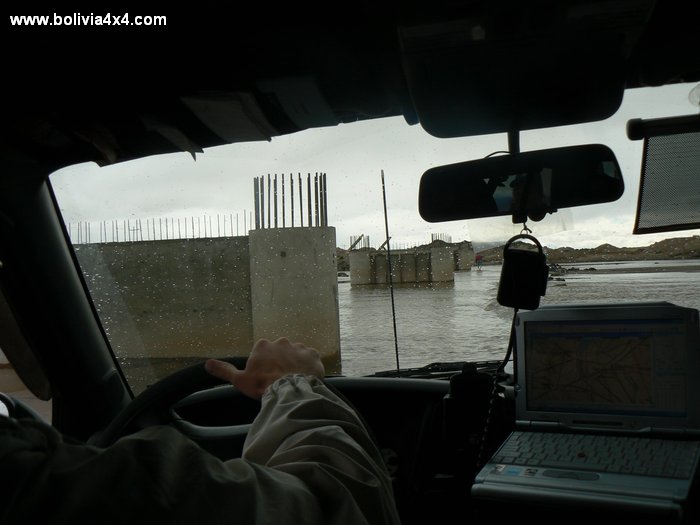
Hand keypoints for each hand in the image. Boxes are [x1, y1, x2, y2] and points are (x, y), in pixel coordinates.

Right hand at [204, 337, 324, 398]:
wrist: (289, 391)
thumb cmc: (262, 386)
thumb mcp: (239, 380)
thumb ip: (224, 370)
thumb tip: (207, 363)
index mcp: (263, 345)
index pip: (264, 353)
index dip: (265, 366)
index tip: (266, 377)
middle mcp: (281, 341)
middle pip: (281, 352)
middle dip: (281, 363)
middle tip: (280, 379)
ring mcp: (299, 347)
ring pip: (296, 355)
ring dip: (295, 364)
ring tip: (294, 380)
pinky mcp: (313, 354)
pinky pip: (311, 359)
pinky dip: (310, 367)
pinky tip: (306, 378)